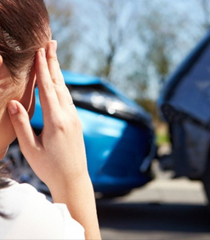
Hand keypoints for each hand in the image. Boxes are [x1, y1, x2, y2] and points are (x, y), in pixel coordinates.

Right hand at [7, 41, 87, 191]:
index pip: (47, 88)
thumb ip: (22, 124)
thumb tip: (13, 102)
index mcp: (56, 121)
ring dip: (58, 73)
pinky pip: (69, 100)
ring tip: (54, 57)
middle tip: (51, 43)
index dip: (42, 68)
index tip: (39, 50)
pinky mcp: (77, 123)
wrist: (73, 179)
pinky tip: (59, 82)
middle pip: (59, 84)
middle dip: (53, 62)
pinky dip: (62, 87)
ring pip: (65, 91)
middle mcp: (68, 116)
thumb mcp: (30, 148)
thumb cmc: (50, 168)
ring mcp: (75, 119)